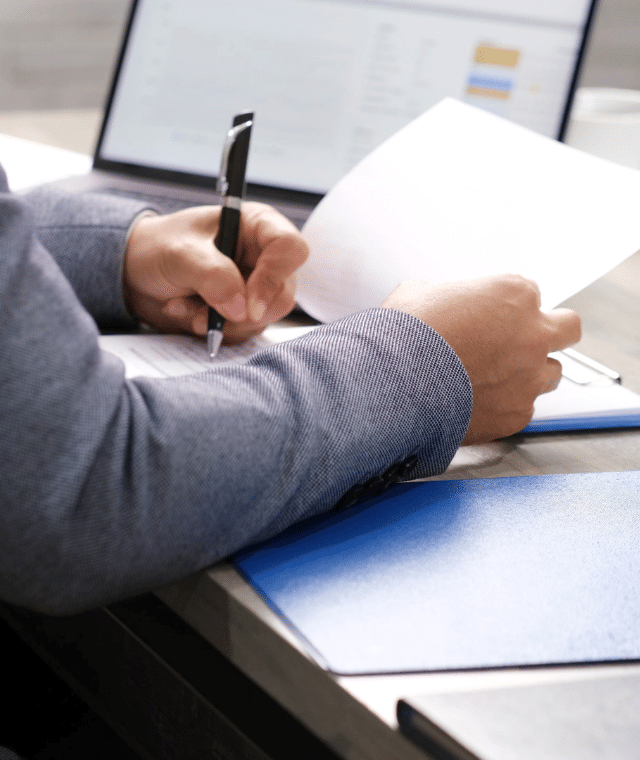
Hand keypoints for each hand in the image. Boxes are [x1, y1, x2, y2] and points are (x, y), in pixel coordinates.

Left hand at [123, 202, 308, 342]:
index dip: (274, 277)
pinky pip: (246, 332)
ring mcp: (256, 286)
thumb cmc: (158, 248)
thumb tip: (241, 308)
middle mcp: (263, 256)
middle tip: (208, 312)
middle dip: (244, 310)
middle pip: (283, 292)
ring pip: (266, 318)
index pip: (290, 249)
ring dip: (224, 322)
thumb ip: (212, 275)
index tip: (248, 306)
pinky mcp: (245, 312)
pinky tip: (191, 314)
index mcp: (256, 226)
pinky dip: (217, 330)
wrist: (136, 274)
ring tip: (188, 308)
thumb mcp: (180, 254)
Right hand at [382, 275, 581, 442]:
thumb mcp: (419, 294)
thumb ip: (447, 297)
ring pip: (552, 373)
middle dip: (550, 333)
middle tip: (523, 341)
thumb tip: (438, 304)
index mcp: (513, 294)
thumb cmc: (404, 336)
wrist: (393, 384)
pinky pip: (523, 408)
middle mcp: (532, 334)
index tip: (490, 319)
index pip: (529, 295)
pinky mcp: (517, 413)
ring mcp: (529, 376)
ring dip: (530, 373)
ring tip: (494, 379)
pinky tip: (477, 402)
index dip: (506, 309)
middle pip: (568, 328)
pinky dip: (505, 406)